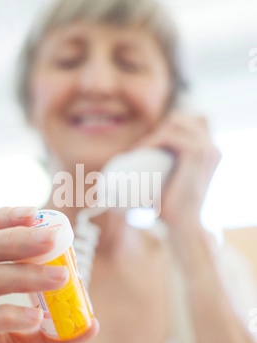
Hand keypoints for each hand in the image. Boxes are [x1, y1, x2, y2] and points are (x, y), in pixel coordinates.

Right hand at [0, 207, 98, 342]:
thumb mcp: (25, 339)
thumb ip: (54, 327)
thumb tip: (91, 323)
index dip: (2, 220)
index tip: (35, 214)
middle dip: (14, 237)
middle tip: (52, 238)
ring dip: (21, 273)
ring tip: (59, 278)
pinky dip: (9, 315)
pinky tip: (35, 319)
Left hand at [131, 111, 221, 230]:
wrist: (183, 225)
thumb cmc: (172, 207)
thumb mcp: (168, 181)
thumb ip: (161, 169)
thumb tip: (131, 165)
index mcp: (209, 151)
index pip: (188, 122)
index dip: (165, 128)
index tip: (144, 146)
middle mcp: (211, 146)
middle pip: (182, 117)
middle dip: (159, 127)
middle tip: (140, 148)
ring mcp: (207, 148)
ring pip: (174, 123)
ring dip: (153, 134)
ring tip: (137, 151)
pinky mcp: (197, 153)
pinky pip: (170, 136)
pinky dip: (152, 141)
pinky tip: (141, 151)